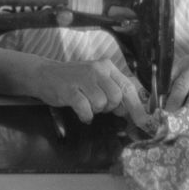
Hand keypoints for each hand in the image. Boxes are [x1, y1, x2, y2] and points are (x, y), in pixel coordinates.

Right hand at [32, 58, 148, 126]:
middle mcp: (97, 69)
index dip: (137, 107)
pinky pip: (85, 108)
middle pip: (117, 97)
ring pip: (102, 103)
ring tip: (86, 104)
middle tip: (98, 105)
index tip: (143, 123)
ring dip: (95, 110)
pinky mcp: (69, 89)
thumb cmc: (74, 80)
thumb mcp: (96, 80)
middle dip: (110, 107)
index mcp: (107, 67)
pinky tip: (81, 112)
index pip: (128, 87)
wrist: (45, 74)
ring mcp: (83, 78)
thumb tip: (130, 110)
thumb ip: (114, 90)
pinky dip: (85, 115)